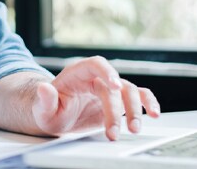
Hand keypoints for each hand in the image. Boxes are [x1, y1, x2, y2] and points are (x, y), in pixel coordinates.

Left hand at [31, 56, 159, 139]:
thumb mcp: (42, 109)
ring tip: (134, 129)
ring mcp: (109, 89)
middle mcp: (96, 78)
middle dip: (117, 110)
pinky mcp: (118, 101)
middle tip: (114, 132)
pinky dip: (148, 103)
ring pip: (130, 92)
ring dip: (135, 110)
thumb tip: (43, 88)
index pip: (96, 64)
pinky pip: (138, 97)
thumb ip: (45, 99)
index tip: (115, 86)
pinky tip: (154, 113)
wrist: (57, 117)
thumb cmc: (49, 110)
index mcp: (77, 73)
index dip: (107, 72)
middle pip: (114, 86)